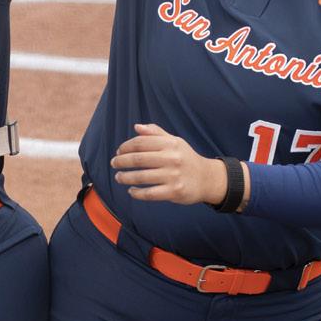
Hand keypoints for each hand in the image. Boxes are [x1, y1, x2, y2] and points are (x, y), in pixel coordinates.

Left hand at [111, 124, 233, 205]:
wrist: (206, 178)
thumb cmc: (186, 158)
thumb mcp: (174, 142)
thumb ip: (156, 133)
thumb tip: (136, 127)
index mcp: (170, 144)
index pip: (140, 142)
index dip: (125, 147)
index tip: (118, 152)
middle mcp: (172, 158)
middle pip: (138, 159)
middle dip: (121, 161)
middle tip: (114, 164)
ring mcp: (173, 176)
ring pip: (141, 177)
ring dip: (125, 177)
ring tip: (119, 177)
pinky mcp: (174, 191)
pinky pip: (149, 193)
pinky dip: (136, 193)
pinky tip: (131, 191)